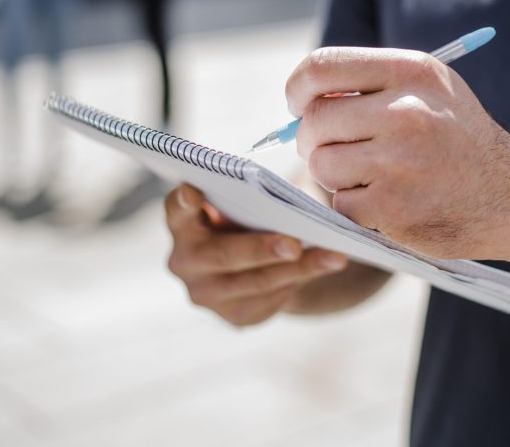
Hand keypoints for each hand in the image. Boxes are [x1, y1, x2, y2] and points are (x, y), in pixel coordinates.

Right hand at [165, 184, 348, 325]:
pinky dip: (300, 281)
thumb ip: (251, 197)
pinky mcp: (234, 316)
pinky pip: (270, 301)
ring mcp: (206, 294)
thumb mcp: (246, 203)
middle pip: (222, 256)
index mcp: (183, 223)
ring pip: (254, 283)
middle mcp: (185, 261)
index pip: (176, 210)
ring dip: (297, 269)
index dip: (183, 202)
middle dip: (260, 249)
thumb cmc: (250, 217)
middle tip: (293, 244)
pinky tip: (325, 267)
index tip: (192, 192)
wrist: (259, 261)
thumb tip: (290, 200)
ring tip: (333, 257)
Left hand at [285, 47, 509, 260]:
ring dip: (334, 175)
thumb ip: (372, 83)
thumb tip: (301, 101)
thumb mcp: (432, 90)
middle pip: (315, 121)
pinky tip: (386, 202)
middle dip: (312, 139)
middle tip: (331, 150)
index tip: (298, 105)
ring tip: (369, 177)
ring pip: (321, 164)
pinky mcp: (393, 208)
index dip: (297, 89)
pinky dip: (354, 207)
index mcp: (413, 72)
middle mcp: (406, 112)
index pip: (321, 67)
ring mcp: (399, 162)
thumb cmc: (460, 140)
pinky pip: (339, 203)